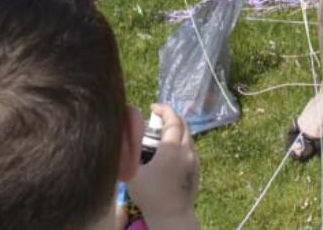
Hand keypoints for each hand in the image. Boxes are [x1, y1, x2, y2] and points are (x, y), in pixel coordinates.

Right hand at [126, 104, 199, 229]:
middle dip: (171, 117)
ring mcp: (194, 159)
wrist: (171, 215)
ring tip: (161, 134)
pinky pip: (190, 148)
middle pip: (183, 124)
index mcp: (172, 148)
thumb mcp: (133, 172)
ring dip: (176, 130)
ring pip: (188, 136)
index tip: (153, 106)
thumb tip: (125, 132)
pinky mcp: (197, 168)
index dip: (164, 110)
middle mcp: (187, 150)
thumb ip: (130, 150)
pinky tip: (169, 151)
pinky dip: (181, 141)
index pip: (172, 120)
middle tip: (156, 118)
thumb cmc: (149, 195)